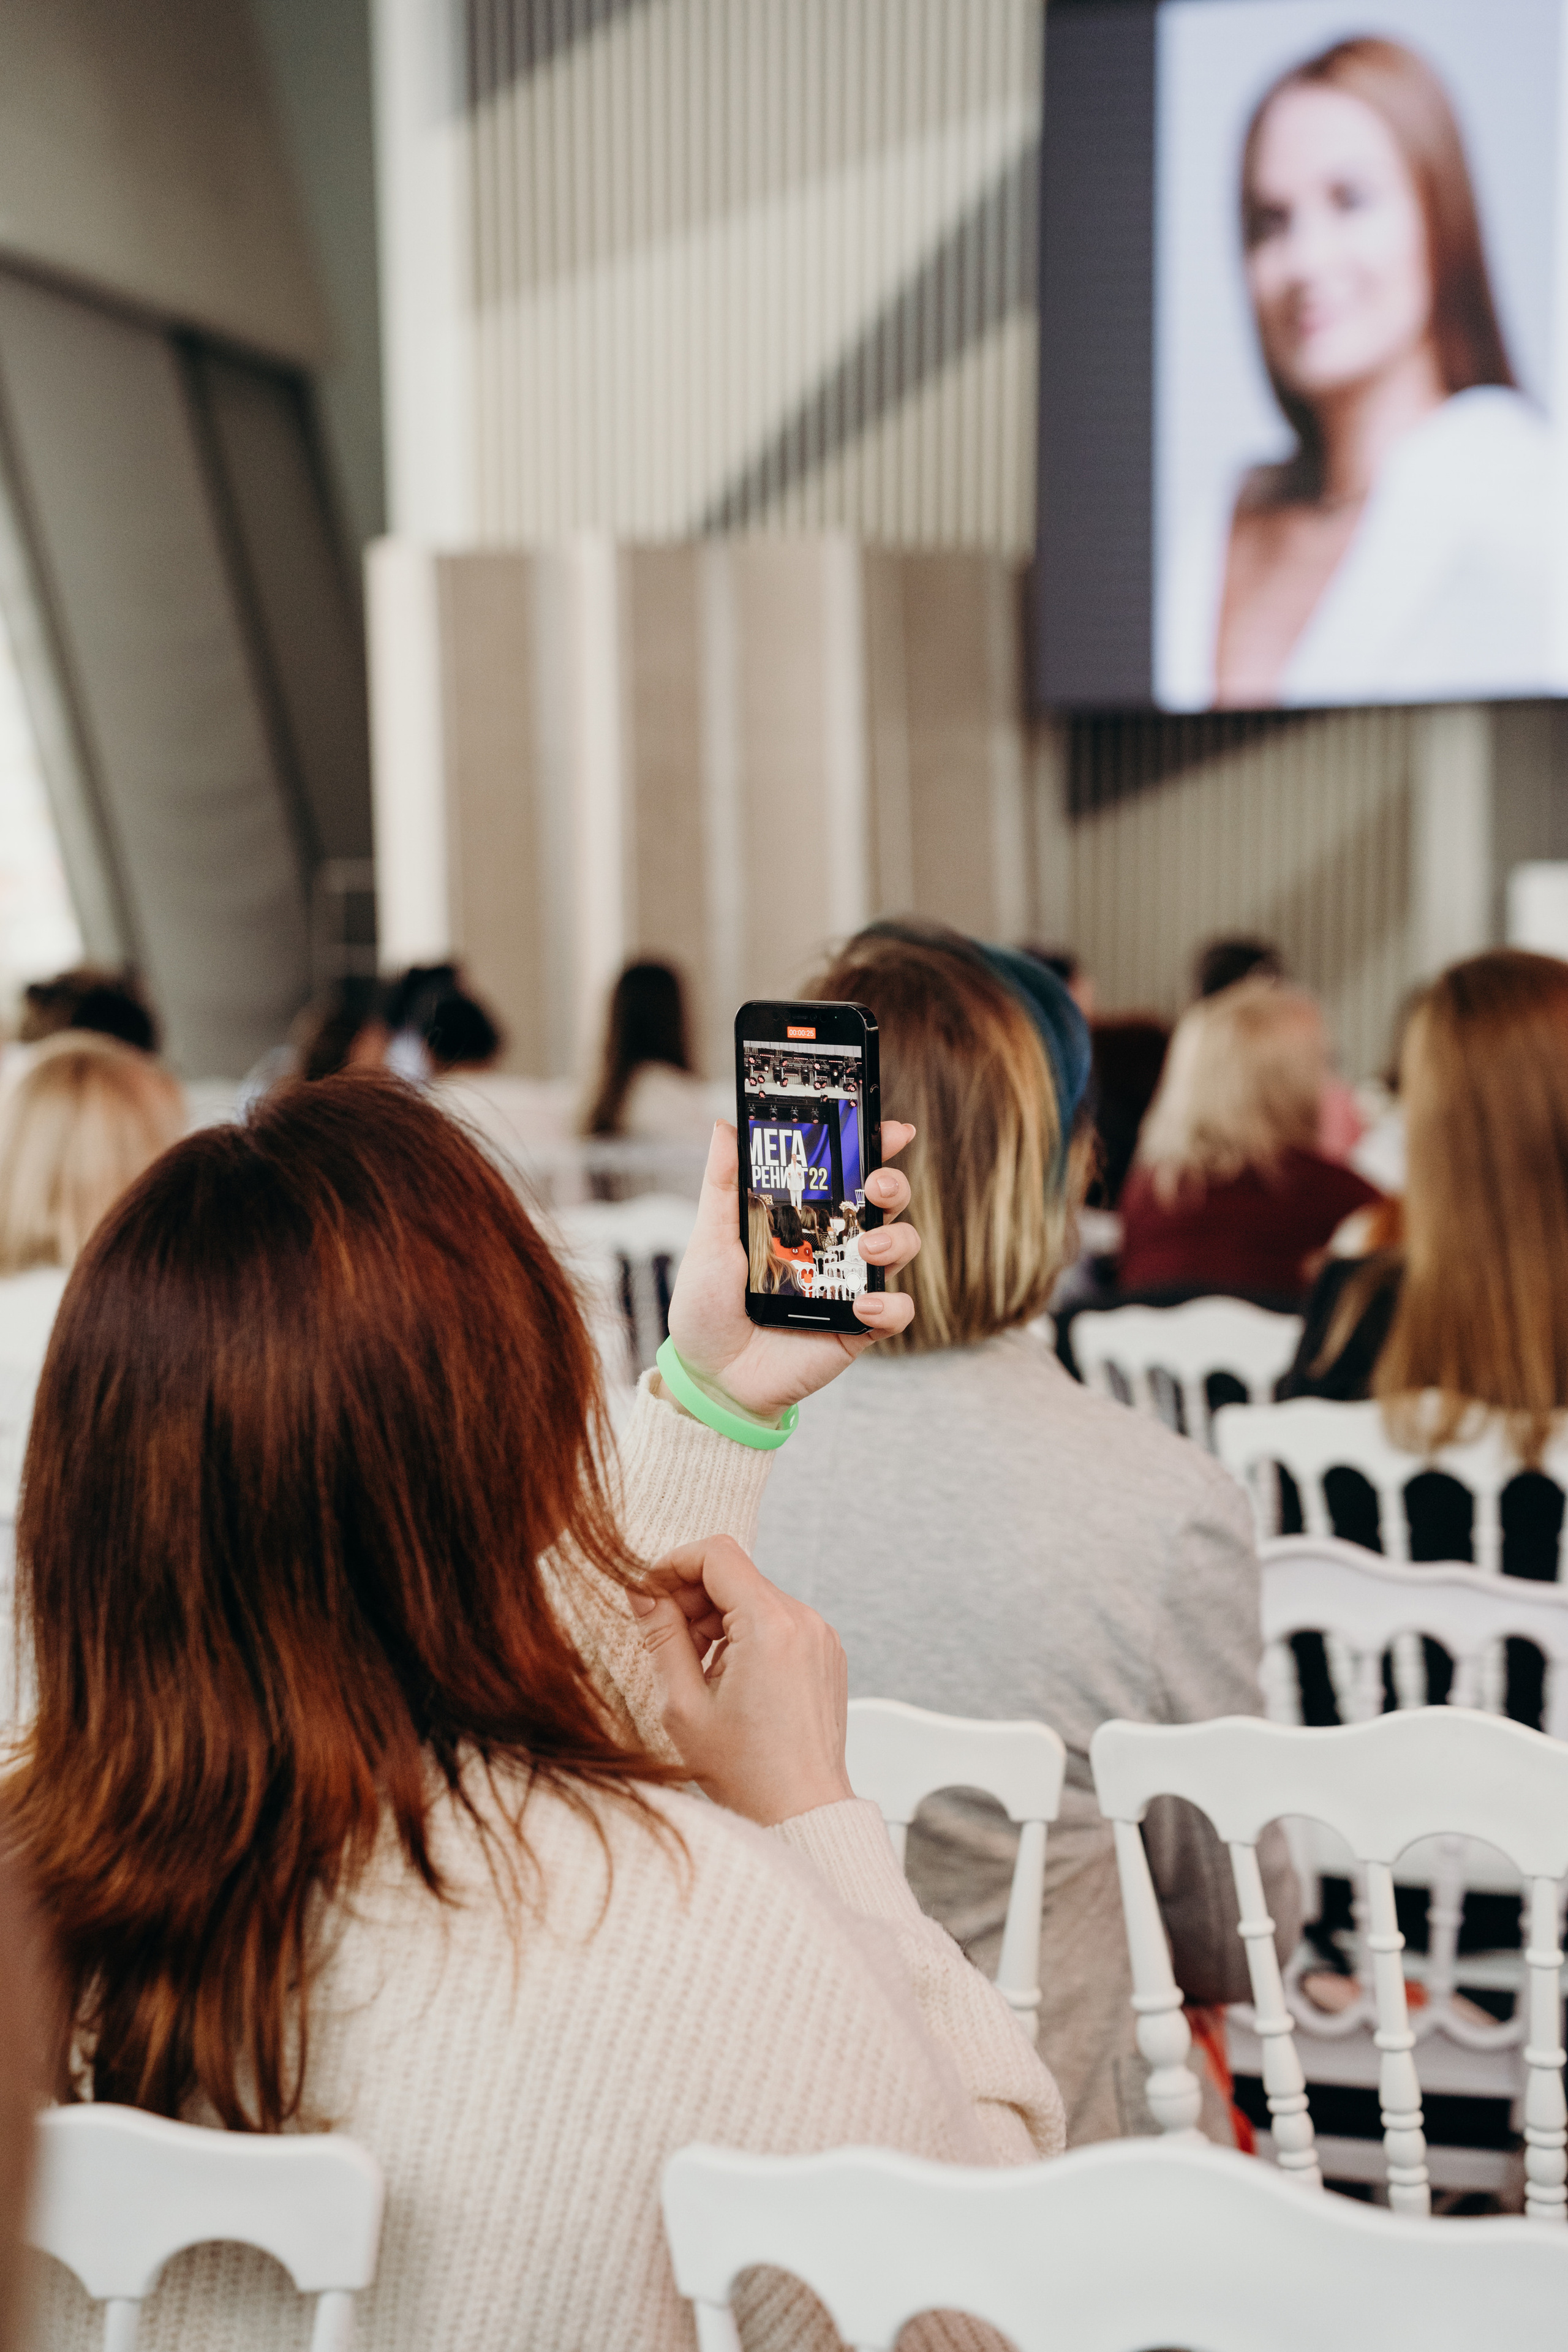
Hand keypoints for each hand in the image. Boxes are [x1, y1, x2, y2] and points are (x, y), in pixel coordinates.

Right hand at [629, 1536, 851, 1824]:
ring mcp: (820, 1635)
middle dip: (692, 1597)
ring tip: (698, 1670)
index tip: (649, 1595)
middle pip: (735, 1573)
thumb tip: (641, 1590)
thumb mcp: (683, 1704)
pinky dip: (746, 1633)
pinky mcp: (826, 1652)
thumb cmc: (745, 1771)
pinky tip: (727, 1678)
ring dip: (717, 1618)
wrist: (801, 1812)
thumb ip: (661, 1636)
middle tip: (666, 1642)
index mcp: (770, 1625)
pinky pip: (778, 1620)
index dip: (673, 1565)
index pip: (716, 1553)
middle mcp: (803, 1620)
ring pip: (754, 1596)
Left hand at [664, 1120, 920, 1423]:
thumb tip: (725, 1125)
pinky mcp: (859, 1328)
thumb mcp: (710, 1241)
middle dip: (892, 1185)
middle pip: (884, 1203)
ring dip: (897, 1238)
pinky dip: (891, 1305)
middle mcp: (833, 1246)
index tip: (890, 1129)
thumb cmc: (707, 1307)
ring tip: (869, 1246)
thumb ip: (722, 1185)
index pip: (846, 1174)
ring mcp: (850, 1286)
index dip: (873, 1147)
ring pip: (902, 1248)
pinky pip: (896, 1311)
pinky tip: (864, 1305)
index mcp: (803, 1218)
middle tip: (876, 1187)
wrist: (710, 1377)